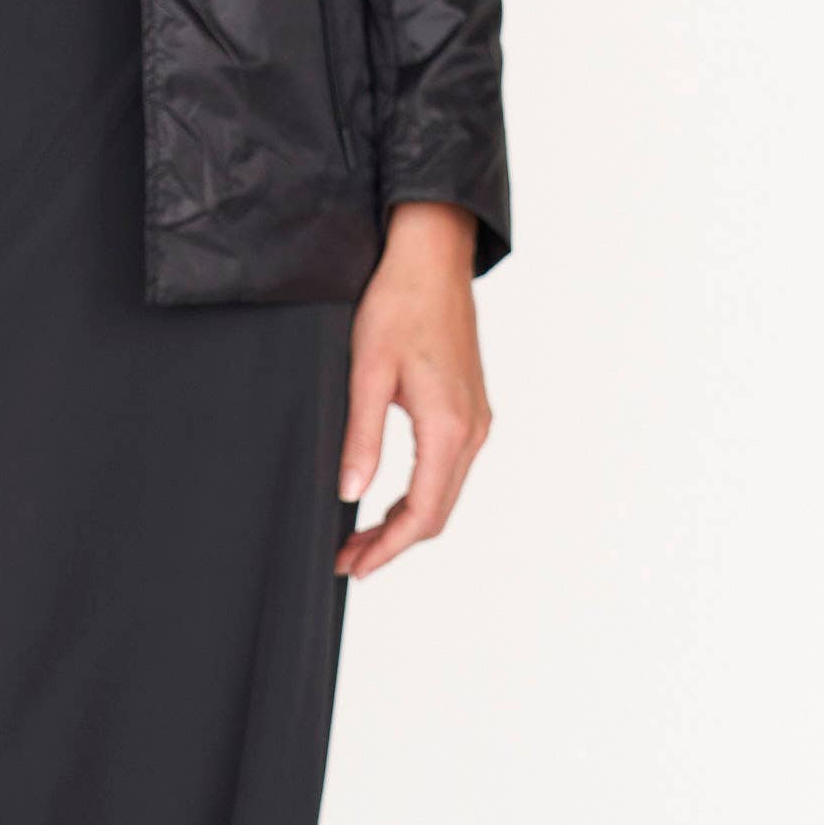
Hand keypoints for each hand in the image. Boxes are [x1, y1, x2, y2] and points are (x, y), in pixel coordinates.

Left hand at [335, 201, 491, 579]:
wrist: (431, 259)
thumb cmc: (398, 305)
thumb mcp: (367, 371)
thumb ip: (361, 437)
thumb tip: (350, 494)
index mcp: (449, 427)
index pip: (422, 514)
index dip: (386, 548)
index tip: (351, 565)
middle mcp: (472, 430)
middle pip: (437, 513)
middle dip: (392, 544)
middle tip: (347, 559)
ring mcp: (476, 420)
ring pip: (444, 493)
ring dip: (405, 522)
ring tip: (360, 536)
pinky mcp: (470, 409)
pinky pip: (448, 469)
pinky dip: (419, 494)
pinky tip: (387, 499)